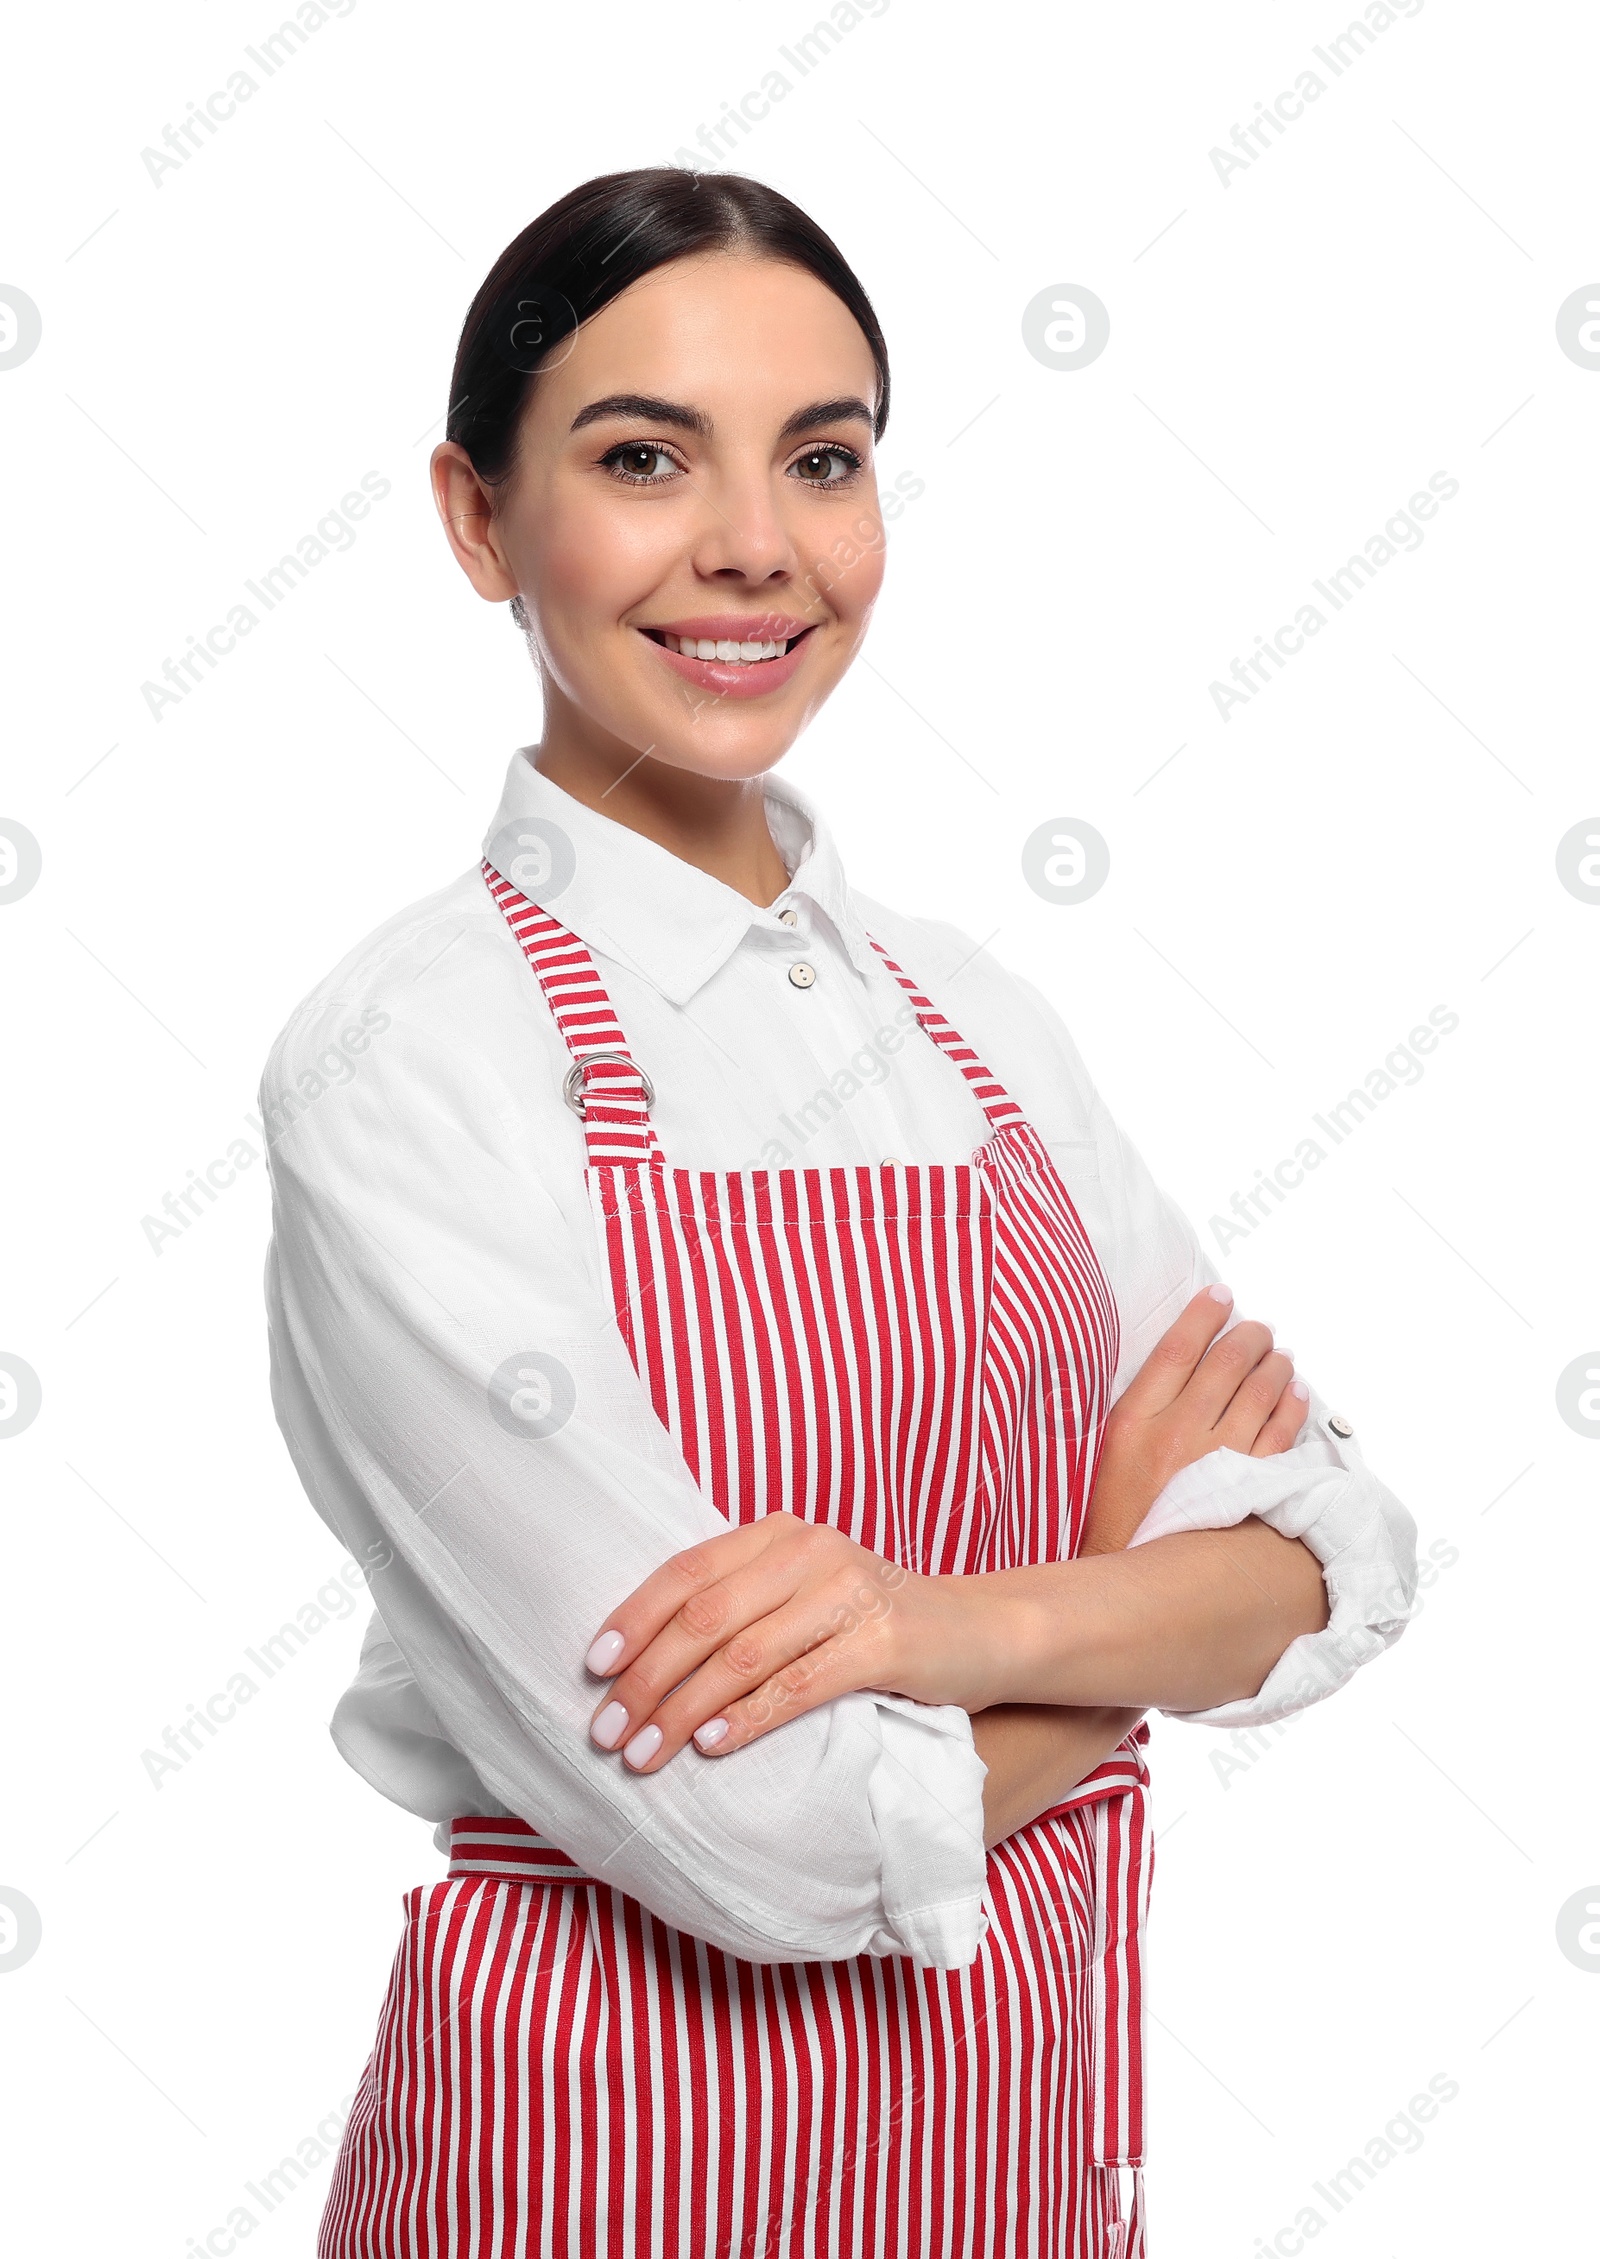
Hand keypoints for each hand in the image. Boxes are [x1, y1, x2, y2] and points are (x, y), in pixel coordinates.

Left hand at [581, 1515, 1013, 1774]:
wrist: (985, 1629)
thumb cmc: (877, 1621)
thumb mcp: (806, 1594)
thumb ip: (744, 1606)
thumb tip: (646, 1663)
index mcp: (781, 1533)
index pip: (686, 1572)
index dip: (633, 1620)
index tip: (592, 1669)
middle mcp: (811, 1550)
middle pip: (703, 1618)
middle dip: (645, 1680)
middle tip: (607, 1733)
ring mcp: (848, 1594)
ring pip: (741, 1657)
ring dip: (682, 1711)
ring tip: (645, 1755)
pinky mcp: (882, 1642)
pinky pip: (796, 1686)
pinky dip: (747, 1720)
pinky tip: (712, 1747)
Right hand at [1078, 1283, 1307, 1554]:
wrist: (1129, 1580)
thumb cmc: (1114, 1519)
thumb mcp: (1105, 1455)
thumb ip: (1136, 1410)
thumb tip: (1173, 1368)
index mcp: (1135, 1421)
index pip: (1177, 1348)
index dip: (1203, 1315)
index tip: (1220, 1297)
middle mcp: (1177, 1433)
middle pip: (1225, 1363)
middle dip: (1248, 1336)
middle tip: (1258, 1328)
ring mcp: (1217, 1461)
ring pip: (1259, 1393)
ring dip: (1275, 1365)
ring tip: (1279, 1355)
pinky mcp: (1246, 1489)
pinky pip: (1280, 1435)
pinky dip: (1291, 1408)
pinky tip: (1296, 1394)